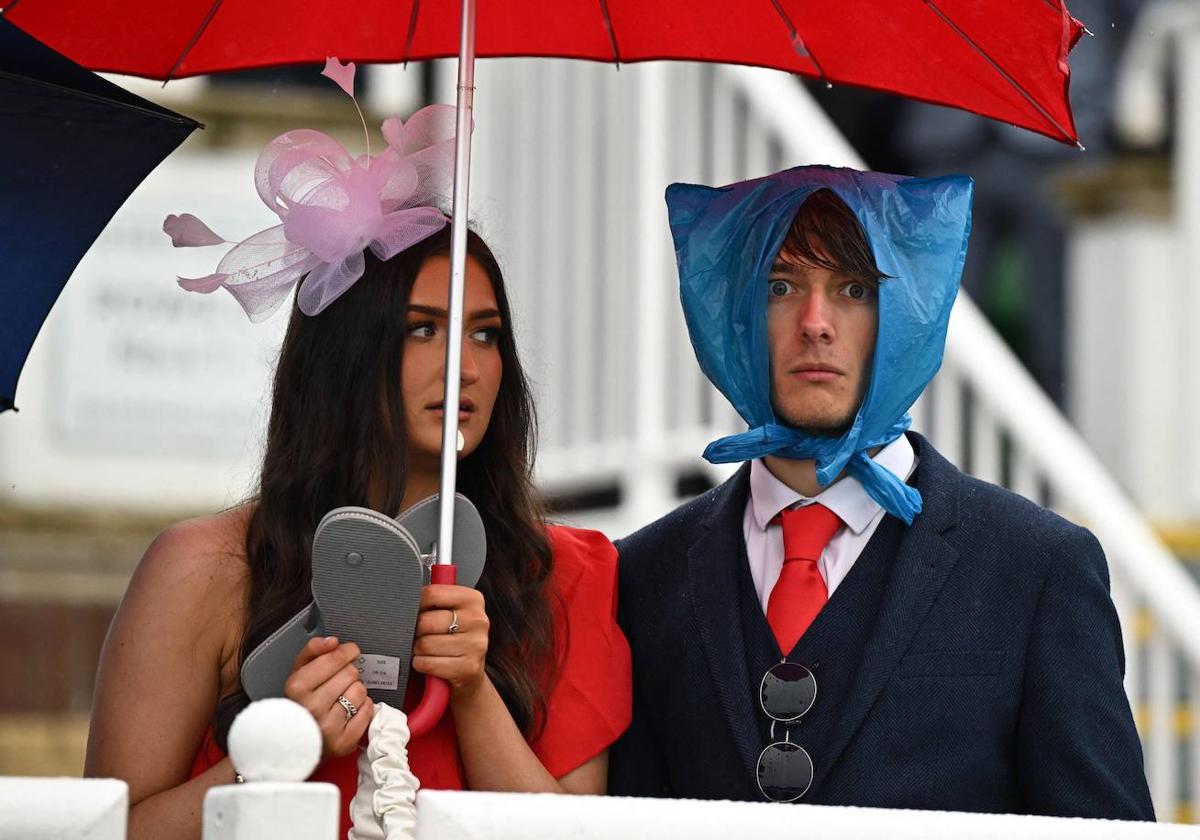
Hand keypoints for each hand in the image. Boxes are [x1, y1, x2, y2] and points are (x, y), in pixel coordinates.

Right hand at [283, 636, 372, 758]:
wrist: (294, 742)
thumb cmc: (300, 704)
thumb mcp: (298, 673)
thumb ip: (313, 651)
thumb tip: (332, 641)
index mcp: (297, 687)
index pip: (336, 658)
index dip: (347, 651)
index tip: (349, 652)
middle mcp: (312, 707)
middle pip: (350, 673)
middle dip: (348, 673)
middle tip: (338, 682)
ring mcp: (328, 727)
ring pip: (360, 691)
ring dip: (355, 691)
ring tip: (341, 698)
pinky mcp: (343, 742)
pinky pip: (367, 711)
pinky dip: (362, 708)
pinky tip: (348, 711)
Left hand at [412, 585, 489, 695]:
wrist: (469, 673)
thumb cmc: (453, 638)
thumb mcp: (450, 613)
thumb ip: (434, 600)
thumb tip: (406, 595)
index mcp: (473, 599)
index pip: (432, 593)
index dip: (416, 604)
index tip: (416, 612)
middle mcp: (478, 620)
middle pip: (426, 621)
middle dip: (416, 632)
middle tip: (422, 636)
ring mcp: (475, 645)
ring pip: (425, 644)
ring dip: (418, 650)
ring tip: (427, 650)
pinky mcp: (468, 668)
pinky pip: (427, 663)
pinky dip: (421, 664)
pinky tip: (429, 662)